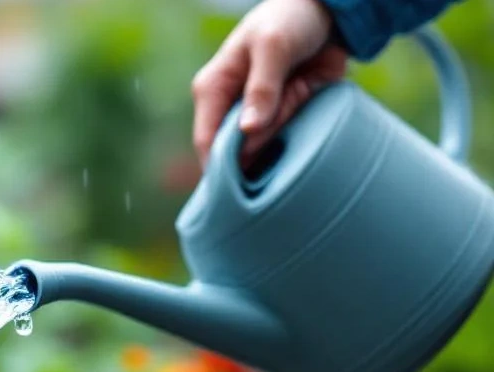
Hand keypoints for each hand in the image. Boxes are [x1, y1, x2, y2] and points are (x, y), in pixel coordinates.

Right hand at [192, 0, 347, 165]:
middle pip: (238, 149)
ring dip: (287, 132)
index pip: (206, 140)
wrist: (328, 13)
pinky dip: (300, 135)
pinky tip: (306, 111)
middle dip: (263, 144)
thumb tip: (247, 132)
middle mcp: (230, 107)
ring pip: (267, 146)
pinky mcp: (283, 118)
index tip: (238, 189)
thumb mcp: (273, 47)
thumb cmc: (289, 20)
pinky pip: (289, 140)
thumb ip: (262, 89)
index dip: (219, 167)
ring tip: (301, 93)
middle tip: (288, 111)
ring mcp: (258, 116)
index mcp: (213, 89)